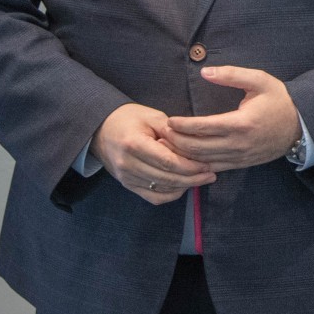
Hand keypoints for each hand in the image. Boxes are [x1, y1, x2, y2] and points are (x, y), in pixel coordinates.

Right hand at [91, 103, 215, 204]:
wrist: (102, 129)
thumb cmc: (130, 119)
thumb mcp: (152, 117)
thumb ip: (172, 131)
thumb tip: (194, 145)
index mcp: (133, 144)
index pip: (167, 162)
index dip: (190, 166)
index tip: (207, 164)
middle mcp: (128, 164)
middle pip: (166, 178)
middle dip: (192, 178)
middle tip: (211, 175)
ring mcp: (126, 177)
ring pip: (161, 190)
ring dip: (184, 187)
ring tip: (202, 179)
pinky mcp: (128, 185)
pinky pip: (153, 197)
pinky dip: (171, 194)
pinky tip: (184, 186)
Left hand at [165, 66, 302, 172]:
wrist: (301, 125)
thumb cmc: (279, 100)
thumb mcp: (260, 80)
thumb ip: (231, 75)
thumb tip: (204, 71)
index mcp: (241, 122)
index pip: (202, 127)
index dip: (181, 125)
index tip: (168, 120)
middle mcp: (239, 143)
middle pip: (197, 147)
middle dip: (176, 141)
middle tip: (162, 133)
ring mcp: (240, 156)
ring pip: (202, 160)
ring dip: (183, 155)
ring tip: (169, 146)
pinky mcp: (241, 163)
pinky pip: (213, 167)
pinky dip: (196, 164)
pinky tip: (186, 157)